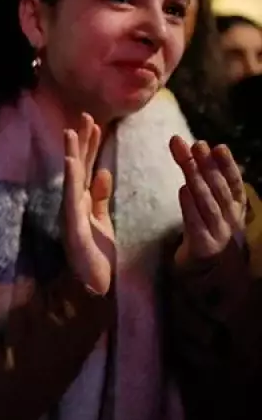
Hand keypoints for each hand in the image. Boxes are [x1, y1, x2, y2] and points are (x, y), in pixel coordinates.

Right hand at [62, 114, 115, 294]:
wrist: (96, 287)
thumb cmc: (98, 258)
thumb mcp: (103, 222)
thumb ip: (100, 198)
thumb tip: (103, 172)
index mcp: (83, 203)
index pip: (88, 169)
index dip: (90, 146)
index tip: (95, 123)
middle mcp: (74, 206)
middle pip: (79, 169)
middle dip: (81, 143)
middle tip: (84, 116)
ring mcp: (71, 216)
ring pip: (71, 180)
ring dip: (72, 156)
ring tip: (72, 132)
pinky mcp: (74, 228)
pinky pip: (72, 200)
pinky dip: (72, 180)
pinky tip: (72, 162)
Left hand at [171, 137, 246, 266]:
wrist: (205, 274)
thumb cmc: (206, 235)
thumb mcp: (212, 209)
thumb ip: (208, 186)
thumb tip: (198, 153)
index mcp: (236, 208)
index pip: (234, 183)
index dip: (227, 165)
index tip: (218, 146)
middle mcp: (231, 219)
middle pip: (218, 188)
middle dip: (207, 165)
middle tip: (196, 145)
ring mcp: (219, 233)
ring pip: (208, 202)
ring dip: (198, 179)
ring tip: (188, 161)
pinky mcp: (203, 246)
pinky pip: (195, 222)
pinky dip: (189, 205)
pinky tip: (183, 190)